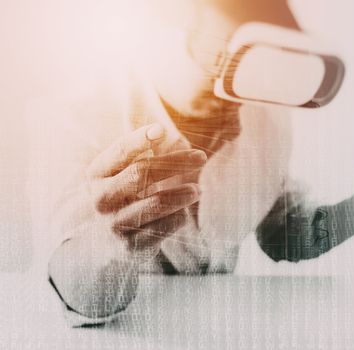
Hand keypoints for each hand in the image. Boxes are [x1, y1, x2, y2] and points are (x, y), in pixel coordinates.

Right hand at [86, 123, 206, 260]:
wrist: (111, 241)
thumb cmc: (127, 194)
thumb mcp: (127, 170)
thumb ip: (143, 151)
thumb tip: (165, 133)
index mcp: (97, 173)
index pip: (120, 151)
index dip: (140, 139)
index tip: (162, 130)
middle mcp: (100, 198)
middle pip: (141, 172)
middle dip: (176, 162)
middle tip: (201, 157)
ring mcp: (113, 224)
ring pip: (155, 203)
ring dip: (182, 194)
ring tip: (198, 190)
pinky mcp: (130, 246)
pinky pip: (164, 227)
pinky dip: (179, 216)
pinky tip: (183, 212)